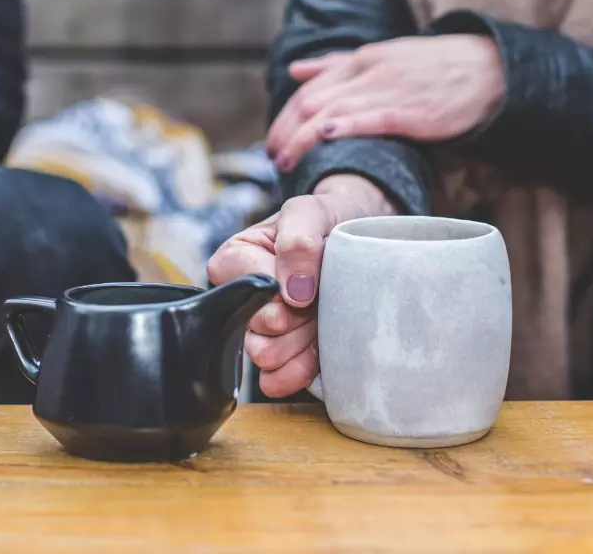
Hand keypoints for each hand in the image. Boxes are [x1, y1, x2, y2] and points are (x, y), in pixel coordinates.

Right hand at [207, 174, 396, 397]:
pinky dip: (301, 370)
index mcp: (233, 260)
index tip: (308, 282)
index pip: (248, 293)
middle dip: (297, 319)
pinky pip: (277, 380)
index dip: (282, 293)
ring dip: (301, 342)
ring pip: (267, 357)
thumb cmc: (327, 219)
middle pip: (258, 331)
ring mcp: (261, 330)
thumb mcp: (310, 212)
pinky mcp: (281, 356)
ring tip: (321, 319)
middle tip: (320, 299)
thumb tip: (293, 292)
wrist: (360, 238)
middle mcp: (240, 298)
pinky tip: (319, 353)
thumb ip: (297, 242)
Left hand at [266, 35, 505, 170]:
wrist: (489, 69)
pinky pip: (372, 117)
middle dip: (285, 133)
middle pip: (311, 102)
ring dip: (302, 138)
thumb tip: (294, 71)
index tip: (271, 143)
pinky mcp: (413, 110)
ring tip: (286, 163)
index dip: (284, 118)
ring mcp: (391, 89)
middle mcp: (370, 72)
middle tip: (272, 159)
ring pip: (332, 111)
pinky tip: (324, 136)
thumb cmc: (432, 67)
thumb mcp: (381, 56)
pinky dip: (345, 125)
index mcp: (360, 60)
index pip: (307, 90)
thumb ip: (335, 65)